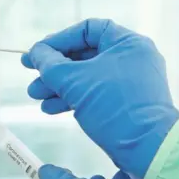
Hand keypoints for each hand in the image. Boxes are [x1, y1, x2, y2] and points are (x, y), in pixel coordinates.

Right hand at [21, 19, 178, 178]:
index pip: (86, 30)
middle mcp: (131, 59)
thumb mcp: (75, 81)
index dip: (58, 40)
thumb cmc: (116, 108)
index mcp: (127, 43)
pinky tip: (50, 109)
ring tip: (36, 96)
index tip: (37, 53)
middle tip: (31, 76)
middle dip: (53, 68)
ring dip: (58, 86)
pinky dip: (71, 99)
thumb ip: (50, 64)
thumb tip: (35, 53)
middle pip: (83, 55)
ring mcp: (129, 83)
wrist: (148, 149)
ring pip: (85, 77)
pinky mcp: (124, 105)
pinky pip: (93, 95)